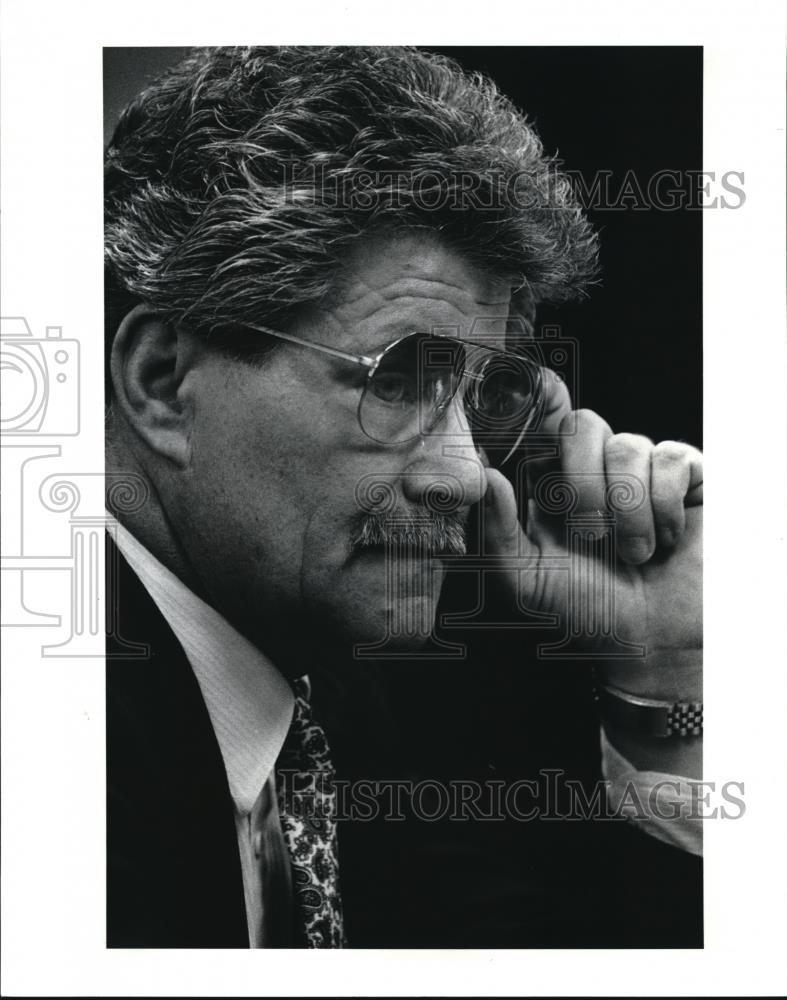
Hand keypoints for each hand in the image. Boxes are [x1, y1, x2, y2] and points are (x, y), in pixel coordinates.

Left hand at [482, 369, 702, 703]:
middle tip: (590, 534)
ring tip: (634, 555)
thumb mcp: (527, 580)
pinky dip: (665, 505)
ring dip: (628, 509)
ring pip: (629, 445)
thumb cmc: (588, 611)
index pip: (542, 429)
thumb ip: (498, 532)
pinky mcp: (689, 478)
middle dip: (584, 481)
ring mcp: (643, 470)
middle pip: (583, 424)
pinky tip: (666, 539)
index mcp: (552, 483)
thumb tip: (486, 477)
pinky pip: (673, 458)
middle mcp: (597, 469)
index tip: (537, 450)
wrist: (655, 642)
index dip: (539, 426)